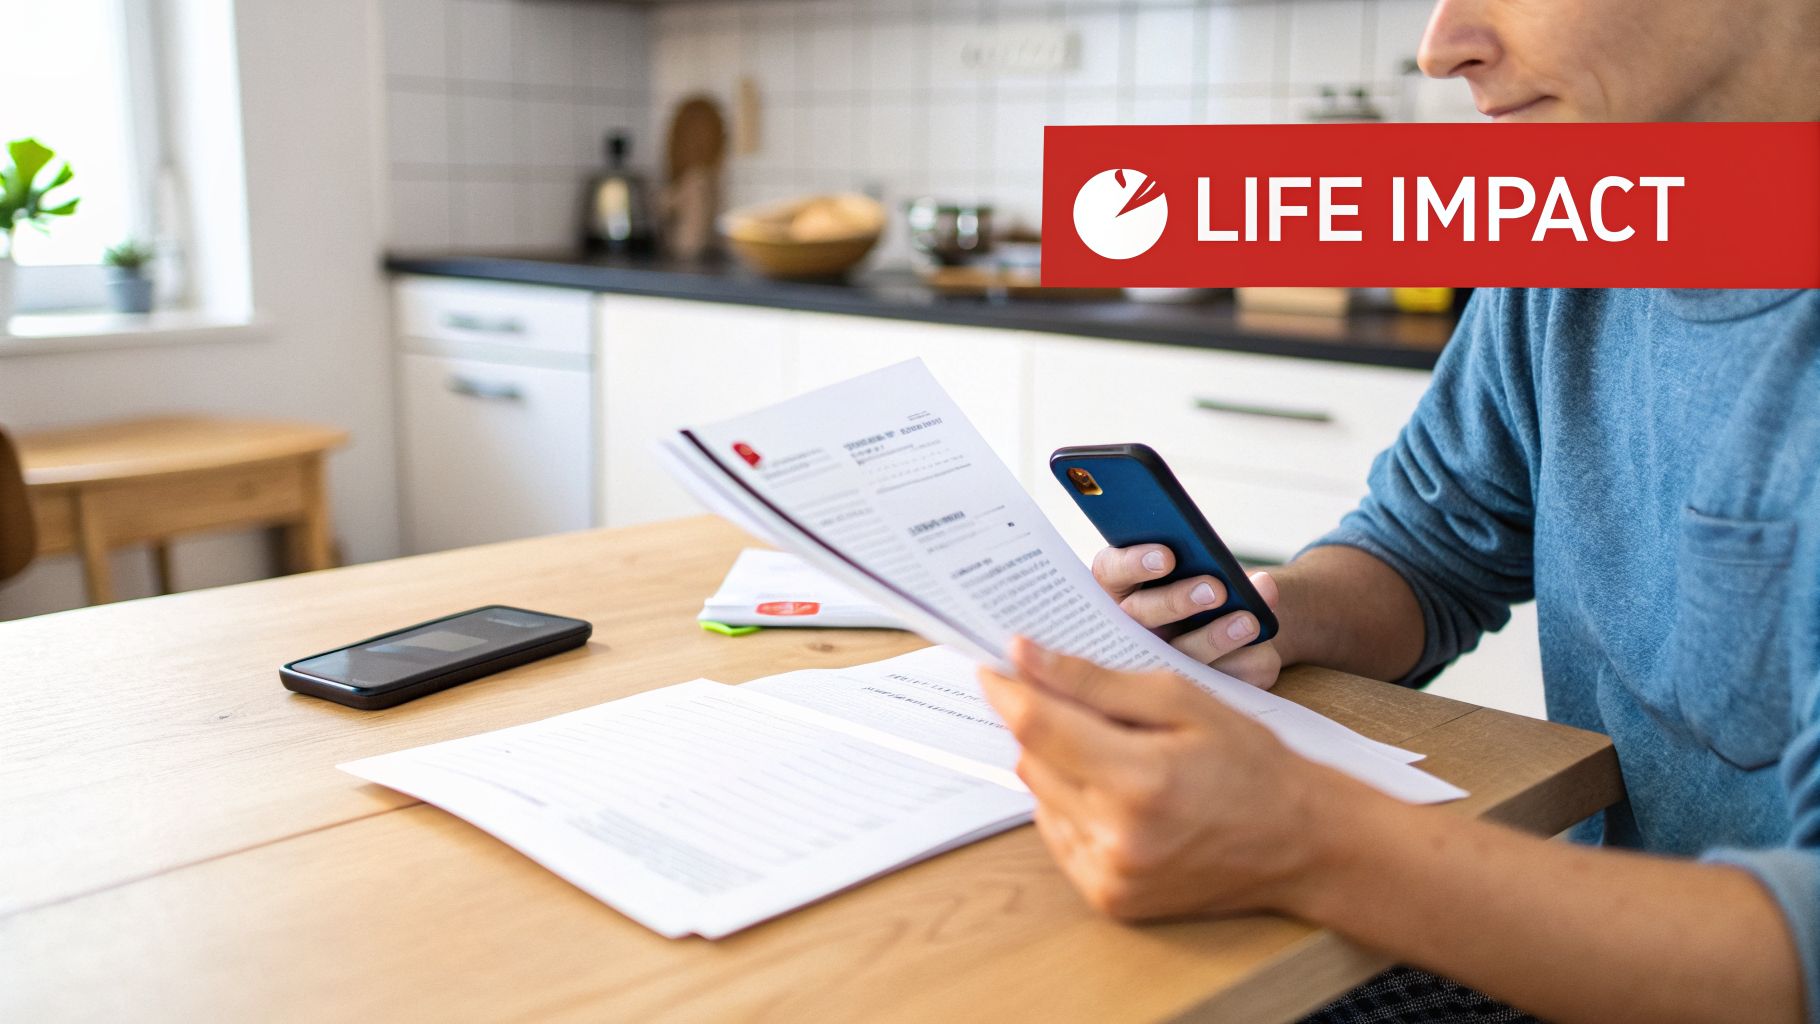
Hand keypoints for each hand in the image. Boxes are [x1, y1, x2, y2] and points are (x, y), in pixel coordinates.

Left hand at [979, 637, 1375, 921]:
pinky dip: (1073, 805)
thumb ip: (1094, 681)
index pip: (1037, 725)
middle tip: (1082, 706)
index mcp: (1139, 781)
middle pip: (1030, 760)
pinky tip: (1119, 793)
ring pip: (1038, 796)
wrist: (1300, 842)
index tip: (992, 664)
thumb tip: (1023, 656)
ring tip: (1117, 755)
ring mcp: (1109, 876)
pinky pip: (1058, 833)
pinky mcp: (1108, 898)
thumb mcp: (1180, 700)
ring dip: (1059, 765)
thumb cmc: (1248, 761)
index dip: (1006, 688)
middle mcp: (1117, 838)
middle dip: (1043, 723)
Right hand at [1092, 544, 1284, 687]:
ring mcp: (1162, 660)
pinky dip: (1247, 662)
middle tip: (1215, 589)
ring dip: (1215, 638)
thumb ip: (1220, 563)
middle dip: (1177, 601)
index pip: (1110, 571)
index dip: (1133, 564)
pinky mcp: (1201, 684)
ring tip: (1249, 621)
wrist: (1240, 609)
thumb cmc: (1210, 576)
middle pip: (1140, 616)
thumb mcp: (1207, 560)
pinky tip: (1265, 648)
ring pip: (1180, 656)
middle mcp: (1133, 626)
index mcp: (1124, 585)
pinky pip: (1222, 681)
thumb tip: (1261, 585)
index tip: (1167, 557)